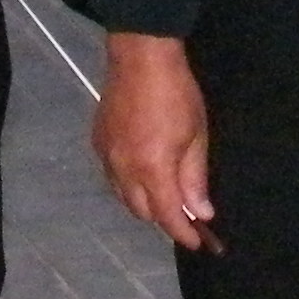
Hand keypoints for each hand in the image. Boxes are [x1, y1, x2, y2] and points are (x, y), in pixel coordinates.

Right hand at [95, 32, 217, 250]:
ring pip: (123, 197)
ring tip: (164, 192)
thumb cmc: (176, 93)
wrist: (140, 56)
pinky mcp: (97, 142)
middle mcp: (123, 170)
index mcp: (152, 168)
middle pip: (142, 212)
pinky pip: (112, 177)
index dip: (183, 234)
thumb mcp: (196, 135)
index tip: (198, 243)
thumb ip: (195, 178)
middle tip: (185, 213)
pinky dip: (128, 183)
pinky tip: (142, 171)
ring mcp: (106, 156)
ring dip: (144, 202)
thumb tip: (200, 212)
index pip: (167, 216)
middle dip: (164, 218)